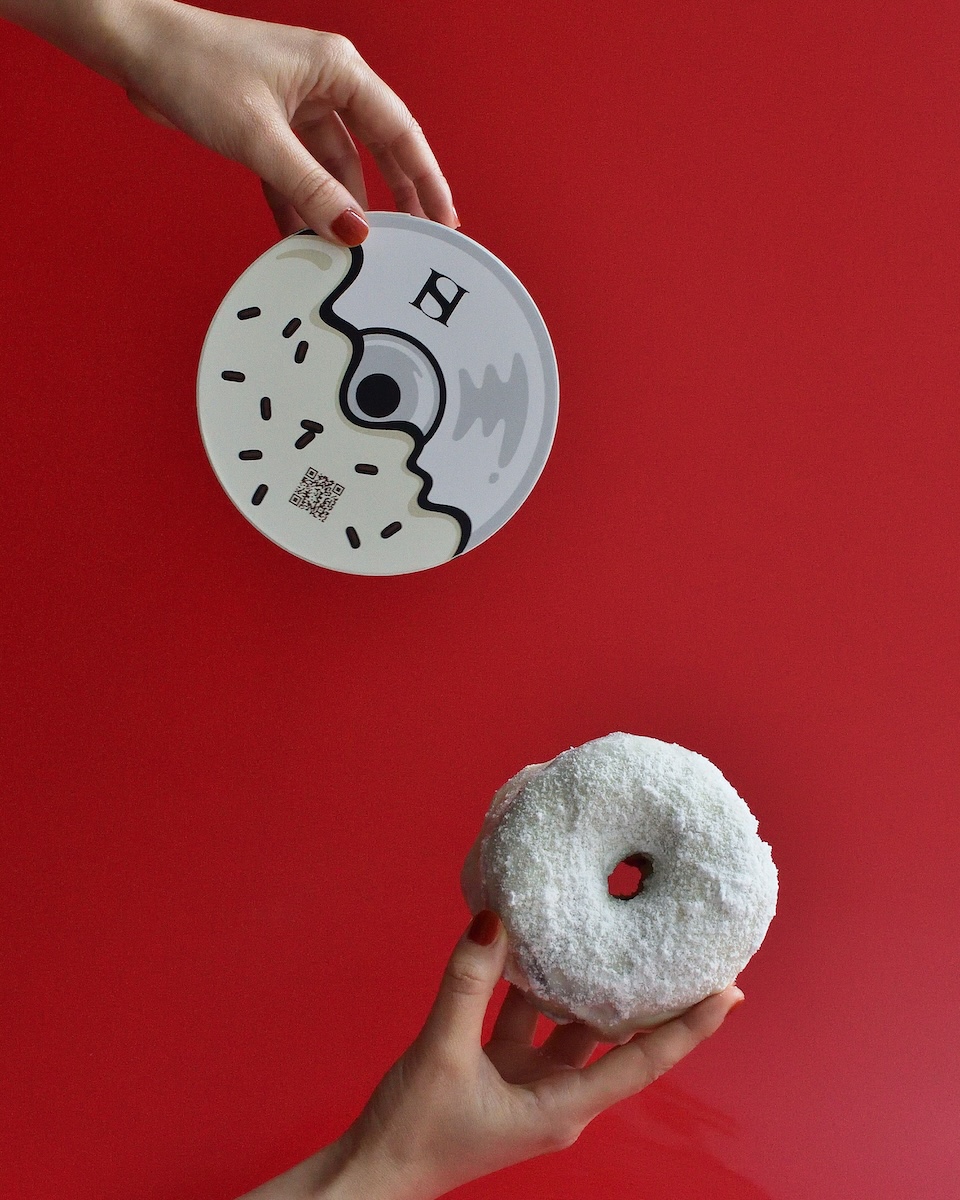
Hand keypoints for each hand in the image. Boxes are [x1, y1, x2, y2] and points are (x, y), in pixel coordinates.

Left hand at [8, 0, 457, 245]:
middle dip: (391, 201)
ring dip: (337, 211)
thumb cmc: (194, 66)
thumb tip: (354, 231)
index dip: (426, 180)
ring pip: (334, 170)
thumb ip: (310, 190)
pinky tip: (304, 240)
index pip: (400, 133)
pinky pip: (299, 176)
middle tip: (413, 246)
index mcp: (337, 72)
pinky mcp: (271, 127)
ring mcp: (297, 108)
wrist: (136, 49)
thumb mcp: (260, 137)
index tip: (443, 221)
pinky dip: (302, 207)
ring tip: (349, 254)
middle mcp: (325, 86)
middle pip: (374, 154)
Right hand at [245, 912, 742, 1199]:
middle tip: (683, 948)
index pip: (643, 1063)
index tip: (730, 991)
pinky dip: (534, 984)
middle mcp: (557, 1096)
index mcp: (562, 1109)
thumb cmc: (415, 1133)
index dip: (689, 1028)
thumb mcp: (443, 1053)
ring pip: (572, 1024)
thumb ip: (468, 983)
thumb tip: (493, 919)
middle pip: (620, 1040)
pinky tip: (533, 944)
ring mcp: (529, 1082)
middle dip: (652, 997)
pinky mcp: (500, 1070)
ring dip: (590, 983)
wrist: (372, 1174)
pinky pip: (529, 1019)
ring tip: (616, 931)